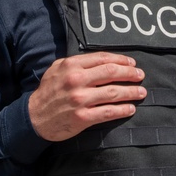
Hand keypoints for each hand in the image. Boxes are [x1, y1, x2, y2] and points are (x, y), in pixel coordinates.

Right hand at [28, 52, 145, 141]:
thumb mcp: (56, 69)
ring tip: (141, 92)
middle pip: (111, 73)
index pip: (103, 59)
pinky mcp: (83, 117)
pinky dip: (122, 110)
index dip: (121, 60)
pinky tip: (130, 108)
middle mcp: (76, 80)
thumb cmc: (48, 91)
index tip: (132, 63)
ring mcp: (80, 99)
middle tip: (140, 76)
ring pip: (113, 93)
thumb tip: (100, 60)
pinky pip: (108, 112)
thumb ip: (76, 62)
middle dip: (130, 74)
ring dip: (131, 92)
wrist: (34, 117)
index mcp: (71, 66)